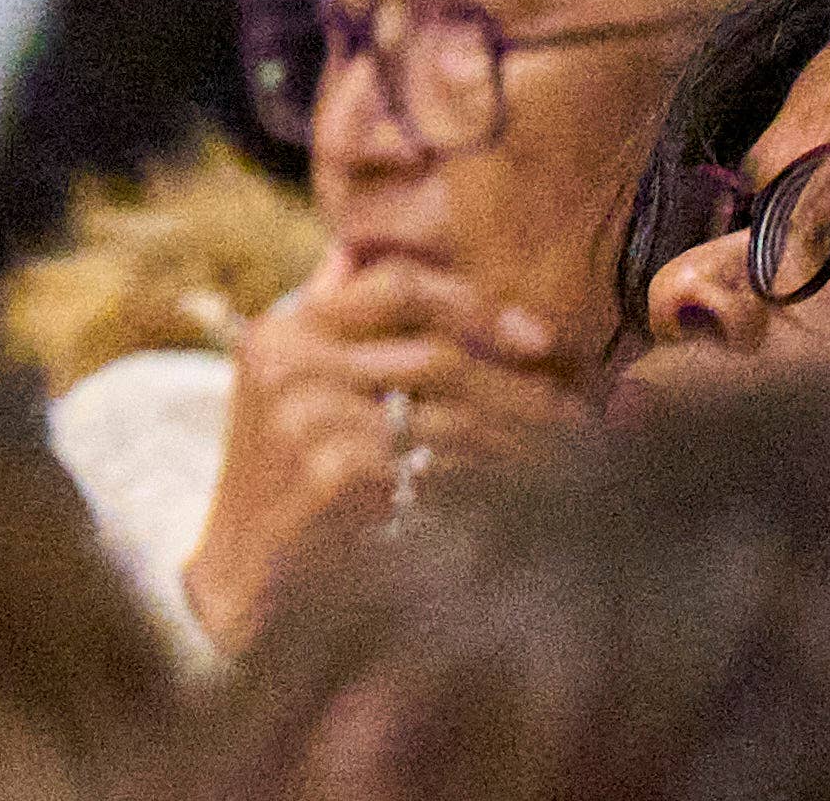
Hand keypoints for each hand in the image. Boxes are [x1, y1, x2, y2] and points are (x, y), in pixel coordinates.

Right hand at [183, 248, 577, 652]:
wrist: (244, 574)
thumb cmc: (285, 478)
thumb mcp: (290, 388)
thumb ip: (331, 327)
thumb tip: (353, 256)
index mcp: (283, 329)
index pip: (395, 285)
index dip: (478, 305)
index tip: (541, 340)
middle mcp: (288, 362)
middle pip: (438, 353)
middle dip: (524, 386)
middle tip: (584, 414)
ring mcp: (308, 416)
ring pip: (454, 415)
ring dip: (528, 439)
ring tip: (577, 458)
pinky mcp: (335, 474)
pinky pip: (446, 469)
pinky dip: (502, 482)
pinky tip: (537, 497)